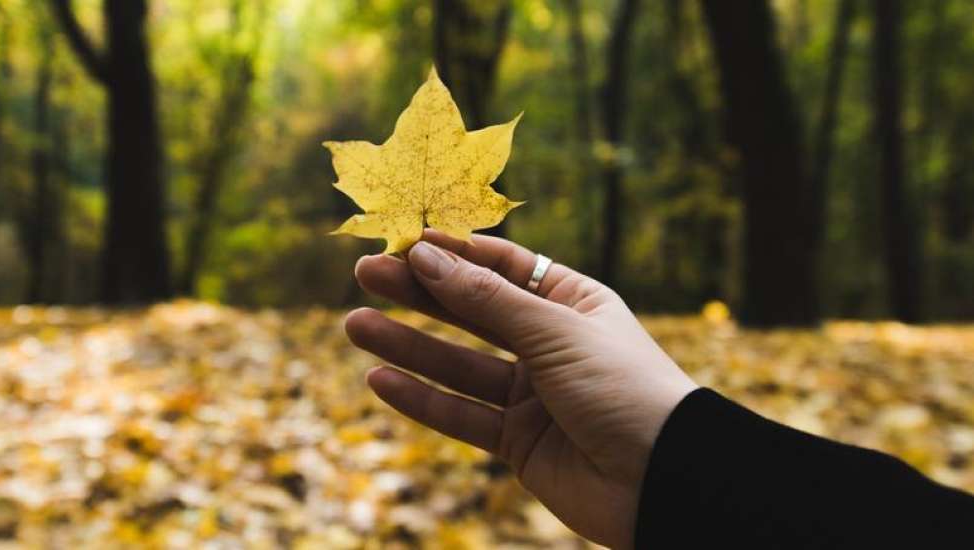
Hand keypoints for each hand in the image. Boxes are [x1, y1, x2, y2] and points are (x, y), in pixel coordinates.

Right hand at [345, 230, 697, 548]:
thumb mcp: (554, 332)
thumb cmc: (625, 389)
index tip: (405, 240)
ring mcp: (533, 395)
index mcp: (573, 303)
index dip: (455, 253)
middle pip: (472, 312)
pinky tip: (380, 379)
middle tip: (365, 273)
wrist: (664, 481)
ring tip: (355, 324)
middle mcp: (550, 344)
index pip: (504, 267)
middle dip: (418, 294)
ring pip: (458, 365)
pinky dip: (422, 400)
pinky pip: (462, 415)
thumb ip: (485, 299)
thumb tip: (425, 257)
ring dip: (408, 345)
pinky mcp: (519, 442)